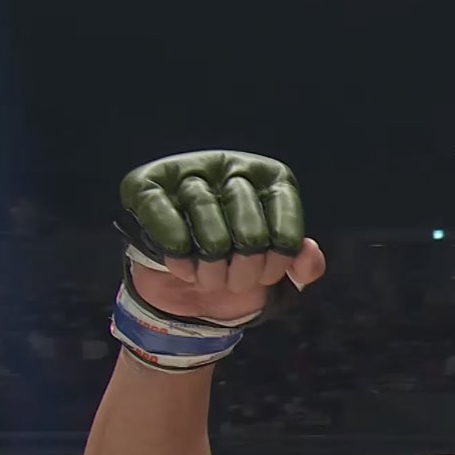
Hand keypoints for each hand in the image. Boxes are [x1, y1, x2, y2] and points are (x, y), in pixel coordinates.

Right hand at [119, 151, 326, 321]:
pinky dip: (177, 252)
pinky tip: (185, 269)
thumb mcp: (277, 272)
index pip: (285, 212)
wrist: (184, 289)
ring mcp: (188, 170)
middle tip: (237, 283)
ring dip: (211, 262)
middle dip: (246, 264)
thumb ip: (304, 266)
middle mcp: (231, 166)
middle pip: (247, 217)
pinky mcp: (147, 185)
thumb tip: (308, 251)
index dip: (280, 253)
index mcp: (269, 179)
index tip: (269, 276)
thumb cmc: (236, 270)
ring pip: (205, 211)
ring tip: (211, 280)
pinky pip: (163, 214)